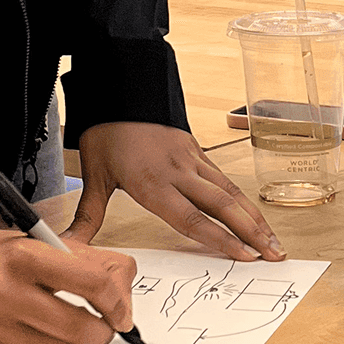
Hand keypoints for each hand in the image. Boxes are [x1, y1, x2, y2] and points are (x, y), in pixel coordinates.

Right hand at [0, 228, 136, 343]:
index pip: (90, 281)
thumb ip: (87, 261)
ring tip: (83, 335)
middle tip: (107, 327)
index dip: (116, 300)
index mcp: (24, 255)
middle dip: (104, 332)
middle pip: (79, 327)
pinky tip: (50, 338)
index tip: (121, 310)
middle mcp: (7, 293)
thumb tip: (124, 299)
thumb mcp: (40, 241)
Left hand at [63, 121, 284, 262]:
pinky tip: (252, 212)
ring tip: (274, 240)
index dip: (222, 240)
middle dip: (252, 233)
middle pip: (223, 206)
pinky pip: (223, 176)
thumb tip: (67, 246)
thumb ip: (88, 216)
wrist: (119, 85)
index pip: (193, 219)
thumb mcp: (94, 175)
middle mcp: (178, 171)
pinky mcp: (195, 147)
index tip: (245, 257)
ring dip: (254, 217)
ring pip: (230, 190)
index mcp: (153, 183)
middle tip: (276, 256)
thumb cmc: (106, 131)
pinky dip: (242, 197)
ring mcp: (190, 158)